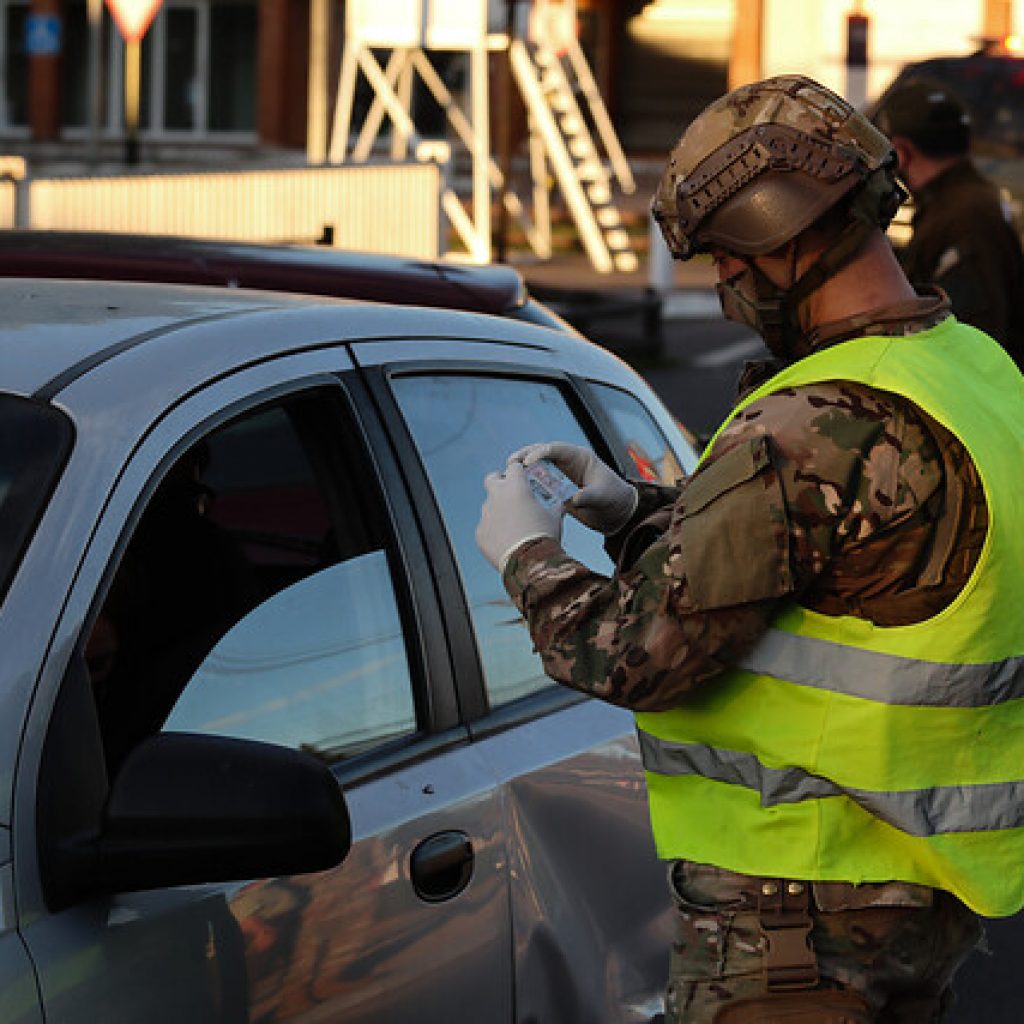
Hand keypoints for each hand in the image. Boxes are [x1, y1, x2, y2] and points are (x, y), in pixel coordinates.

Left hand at [476, 460, 563, 571]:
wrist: (529, 563)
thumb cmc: (544, 535)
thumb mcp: (555, 518)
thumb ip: (555, 507)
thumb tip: (561, 504)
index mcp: (516, 487)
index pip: (514, 467)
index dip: (520, 472)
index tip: (524, 478)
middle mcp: (497, 496)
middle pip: (492, 479)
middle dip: (499, 482)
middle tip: (510, 493)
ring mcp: (486, 515)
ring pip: (489, 506)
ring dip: (499, 511)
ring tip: (514, 526)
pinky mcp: (480, 533)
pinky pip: (487, 528)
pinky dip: (495, 532)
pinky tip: (507, 542)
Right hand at [510, 442, 637, 534]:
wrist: (617, 514)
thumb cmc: (615, 498)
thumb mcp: (603, 496)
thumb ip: (589, 495)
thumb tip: (574, 499)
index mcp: (579, 457)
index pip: (557, 449)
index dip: (541, 452)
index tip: (528, 460)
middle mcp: (567, 464)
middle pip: (541, 454)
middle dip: (525, 456)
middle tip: (511, 463)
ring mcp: (560, 477)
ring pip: (536, 468)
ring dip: (522, 470)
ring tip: (507, 475)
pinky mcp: (555, 490)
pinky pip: (538, 485)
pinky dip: (527, 486)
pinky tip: (514, 491)